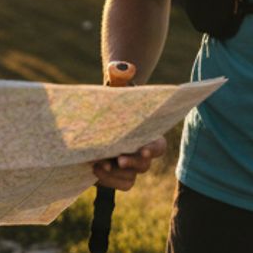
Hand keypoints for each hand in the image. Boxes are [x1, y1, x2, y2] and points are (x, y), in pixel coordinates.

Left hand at [94, 61, 167, 190]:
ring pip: (131, 178)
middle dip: (132, 163)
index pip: (158, 146)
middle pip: (144, 165)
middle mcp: (141, 153)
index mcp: (149, 134)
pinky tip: (94, 169)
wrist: (100, 116)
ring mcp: (129, 165)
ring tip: (100, 165)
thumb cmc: (114, 100)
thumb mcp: (117, 86)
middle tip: (118, 159)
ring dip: (116, 176)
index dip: (153, 149)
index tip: (142, 149)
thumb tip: (121, 68)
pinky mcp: (114, 174)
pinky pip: (119, 184)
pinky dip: (108, 180)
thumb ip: (120, 76)